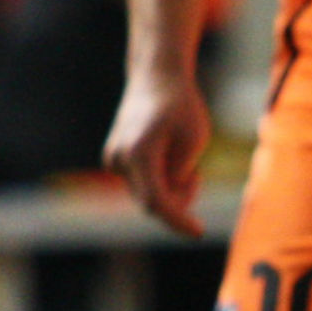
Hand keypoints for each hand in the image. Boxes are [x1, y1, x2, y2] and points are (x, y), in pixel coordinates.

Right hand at [104, 71, 209, 237]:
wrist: (156, 78)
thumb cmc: (181, 106)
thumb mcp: (194, 140)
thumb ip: (180, 174)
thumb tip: (168, 200)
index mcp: (138, 154)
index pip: (156, 201)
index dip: (177, 221)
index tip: (199, 232)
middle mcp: (118, 160)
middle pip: (153, 200)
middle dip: (180, 196)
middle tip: (197, 174)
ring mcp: (113, 161)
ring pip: (149, 193)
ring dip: (172, 186)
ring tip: (186, 160)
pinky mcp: (115, 161)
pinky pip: (143, 183)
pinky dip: (161, 179)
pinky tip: (170, 156)